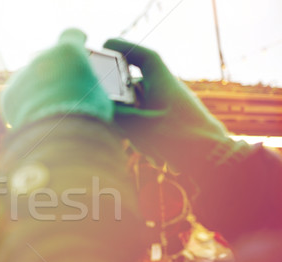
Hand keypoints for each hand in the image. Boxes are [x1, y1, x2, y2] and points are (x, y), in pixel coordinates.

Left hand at [0, 28, 113, 131]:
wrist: (57, 135)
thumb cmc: (86, 115)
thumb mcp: (99, 96)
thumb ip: (89, 85)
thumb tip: (85, 92)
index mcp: (69, 51)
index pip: (71, 35)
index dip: (75, 40)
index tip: (78, 42)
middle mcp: (42, 58)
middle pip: (48, 60)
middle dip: (54, 72)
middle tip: (63, 92)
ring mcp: (22, 75)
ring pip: (31, 79)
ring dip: (38, 90)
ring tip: (49, 112)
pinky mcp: (9, 95)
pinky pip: (18, 97)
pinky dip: (24, 106)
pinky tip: (35, 119)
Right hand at [103, 38, 248, 171]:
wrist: (215, 159)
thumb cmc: (182, 139)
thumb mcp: (143, 127)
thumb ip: (119, 115)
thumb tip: (102, 107)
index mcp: (163, 82)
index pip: (143, 57)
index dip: (123, 48)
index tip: (106, 46)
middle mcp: (167, 91)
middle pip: (136, 90)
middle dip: (124, 109)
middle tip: (115, 120)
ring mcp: (170, 108)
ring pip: (141, 112)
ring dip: (137, 132)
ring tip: (149, 151)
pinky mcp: (174, 124)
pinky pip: (151, 127)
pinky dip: (149, 142)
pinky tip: (158, 160)